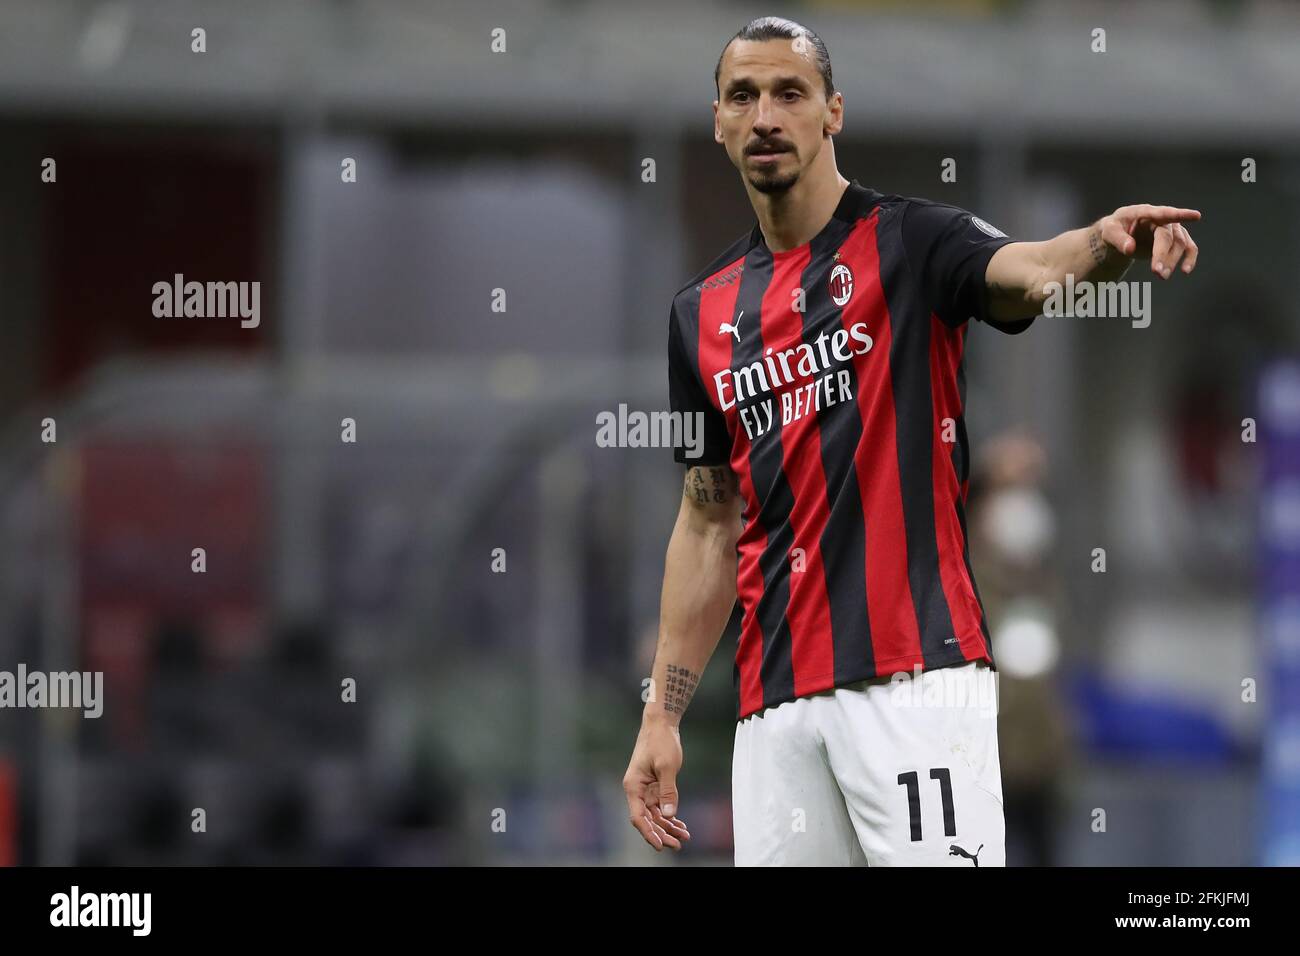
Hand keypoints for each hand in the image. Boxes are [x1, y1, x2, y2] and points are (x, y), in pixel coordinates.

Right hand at [622, 718, 691, 851]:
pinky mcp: (654, 786)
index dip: (648, 833)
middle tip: (678, 844)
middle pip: (647, 819)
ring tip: (684, 836)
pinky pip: (660, 806)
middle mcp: (637, 790)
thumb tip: (668, 814)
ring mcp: (645, 789)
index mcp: (634, 786)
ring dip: (668, 826)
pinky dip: (670, 815)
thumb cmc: (661, 741)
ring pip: (655, 815)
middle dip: (662, 833)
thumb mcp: (666, 766)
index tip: (660, 844)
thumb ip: (668, 791)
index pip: (638, 816)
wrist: (661, 723)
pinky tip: (680, 824)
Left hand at [1096, 204, 1200, 278]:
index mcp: (1144, 212)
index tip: (1196, 216)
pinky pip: (1188, 248)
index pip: (1162, 213)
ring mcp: (1170, 229)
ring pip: (1180, 244)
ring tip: (1162, 276)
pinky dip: (1189, 259)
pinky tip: (1185, 271)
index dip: (1179, 215)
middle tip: (1156, 272)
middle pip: (1167, 236)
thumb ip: (1118, 239)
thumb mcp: (1109, 233)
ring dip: (1172, 261)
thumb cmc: (1114, 230)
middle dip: (1163, 255)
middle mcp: (1161, 219)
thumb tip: (1130, 249)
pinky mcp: (1175, 240)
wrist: (1119, 236)